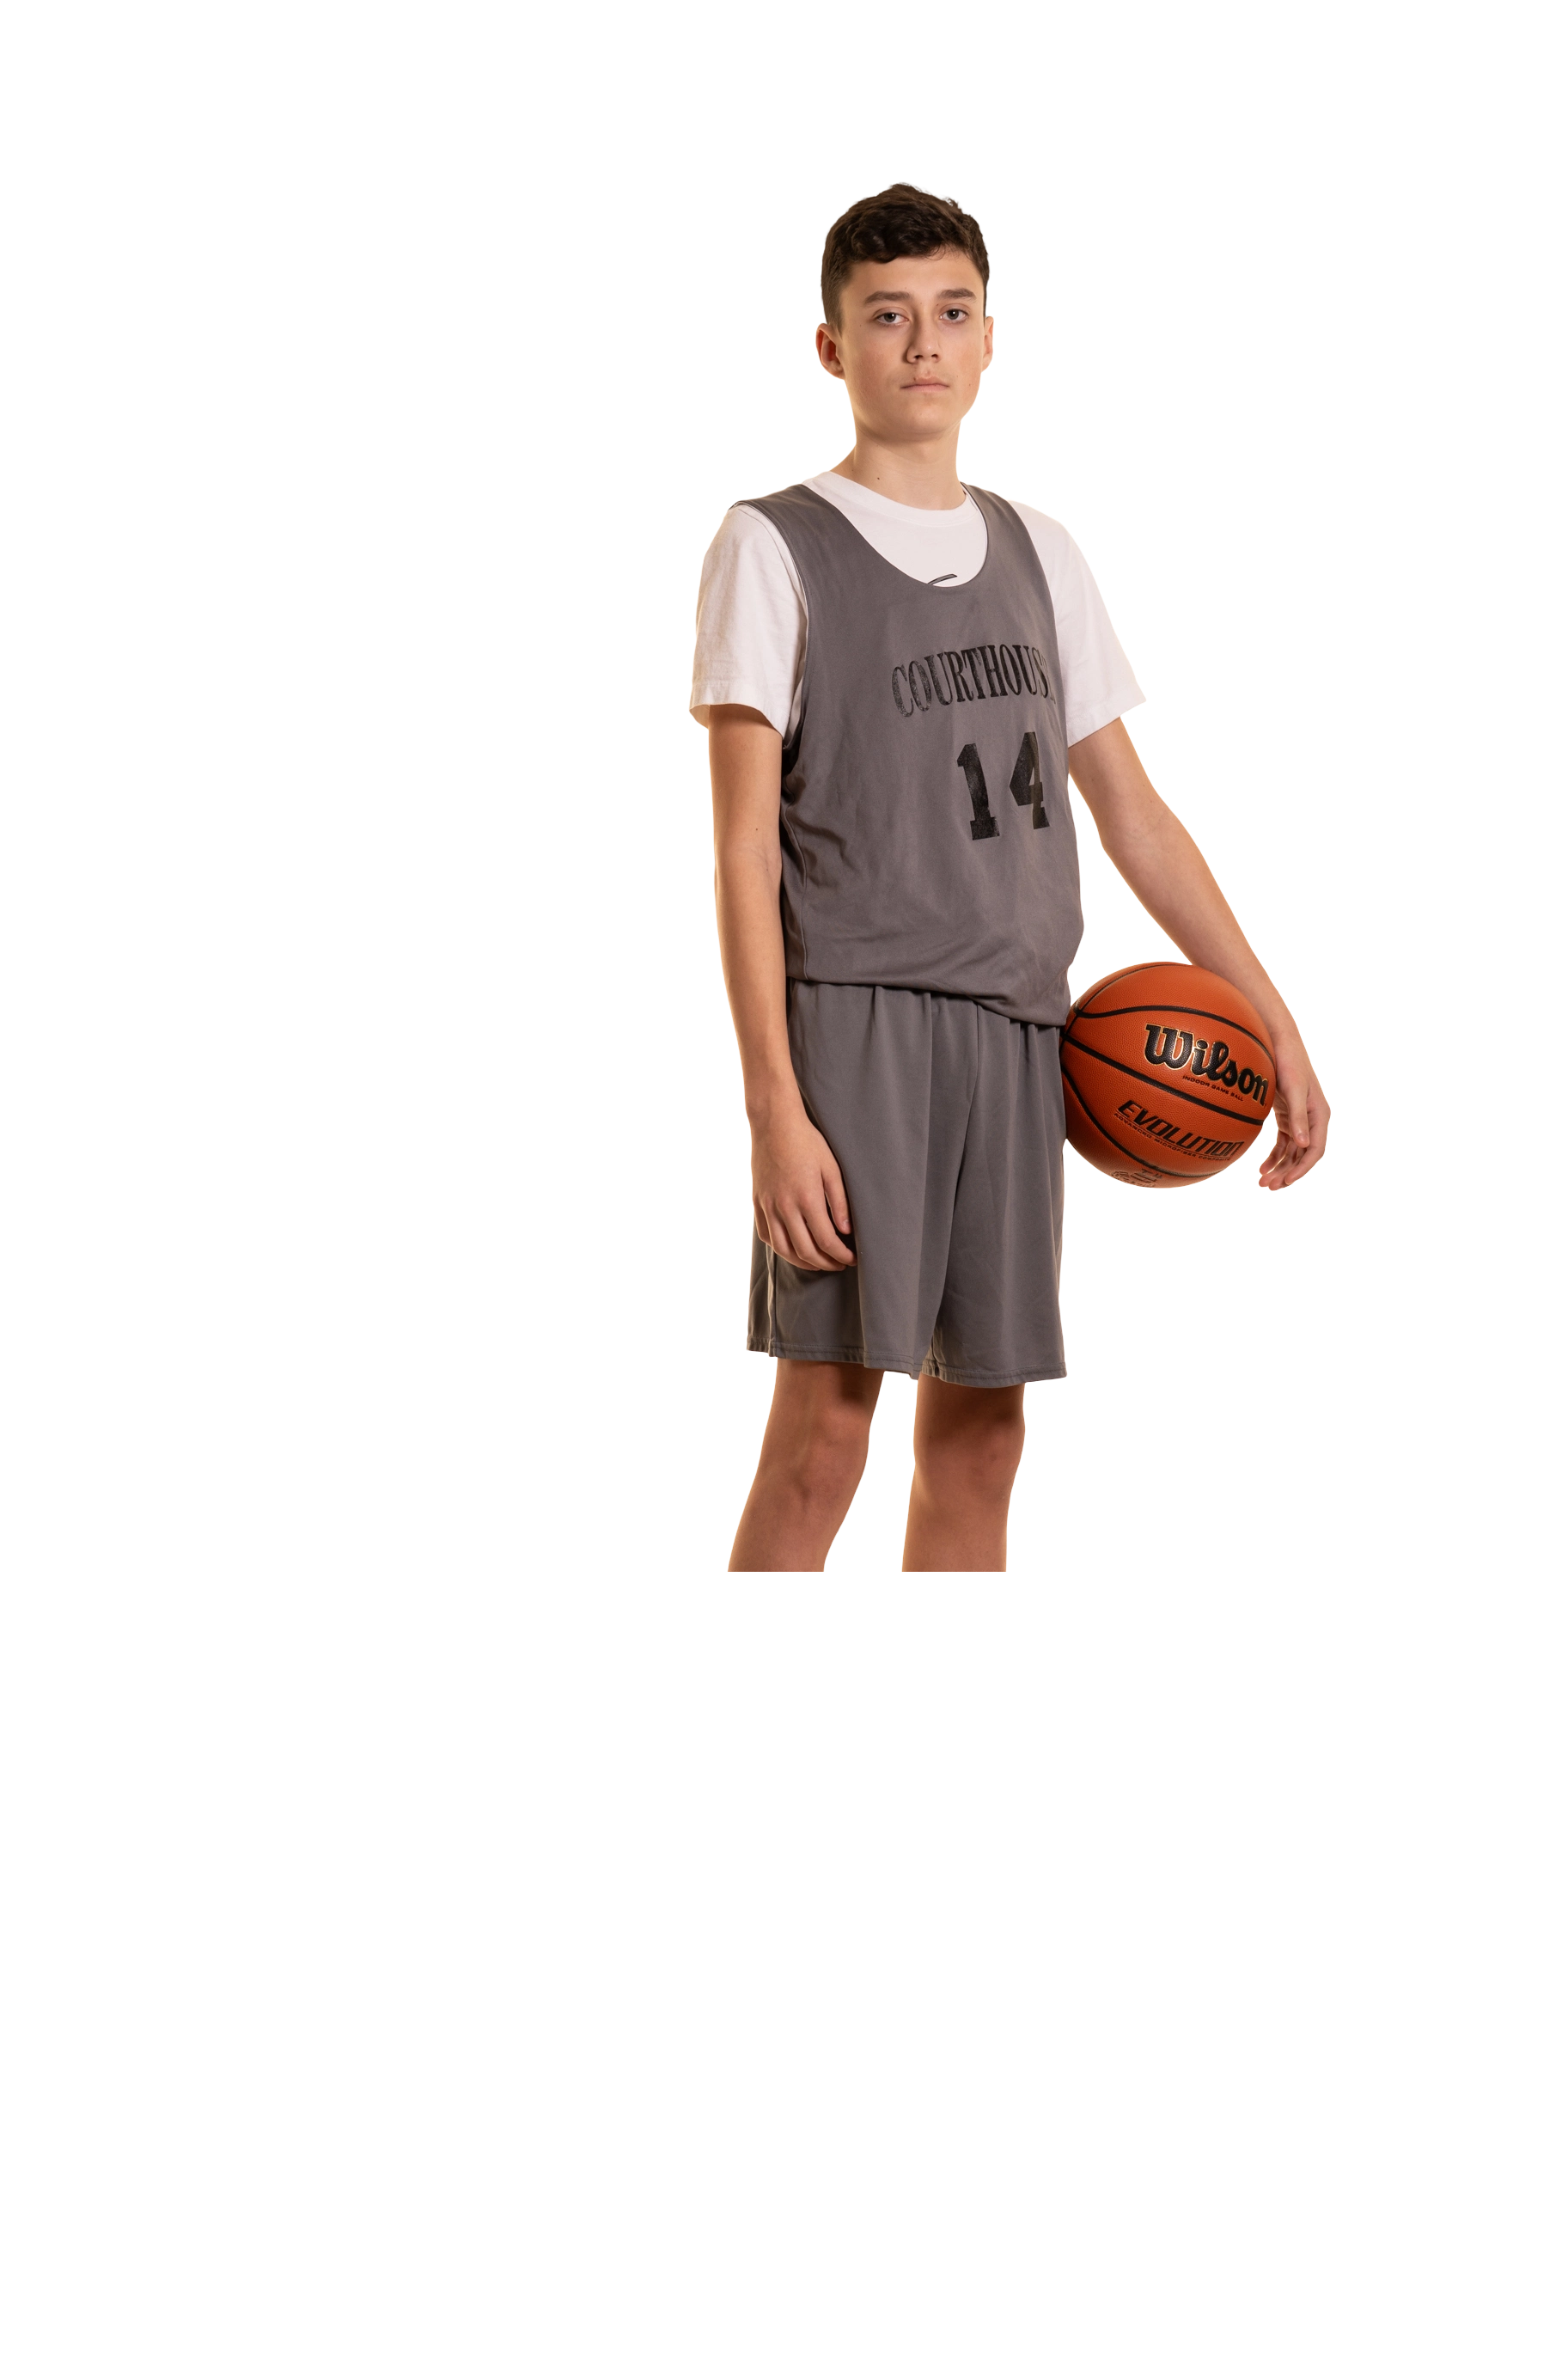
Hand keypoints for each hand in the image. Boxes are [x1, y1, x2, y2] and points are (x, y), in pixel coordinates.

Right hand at [751, 1101, 856, 1270]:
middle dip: (826, 1263)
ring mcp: (768, 1207)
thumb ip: (839, 1202)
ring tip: (819, 1263)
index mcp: (807, 1198)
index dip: (841, 1255)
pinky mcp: (758, 1203)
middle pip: (806, 1251)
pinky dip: (782, 1249)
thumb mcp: (831, 1168)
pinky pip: (767, 1236)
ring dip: (803, 1262)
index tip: (853, 1259)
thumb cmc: (807, 1142)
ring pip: (784, 1249)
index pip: (826, 1241)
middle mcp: (784, 1207)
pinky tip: (794, 1249)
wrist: (774, 1125)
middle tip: (840, 1264)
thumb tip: (846, 1231)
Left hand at [1258, 1029, 1329, 1189]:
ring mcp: (1300, 1118)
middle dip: (1288, 1173)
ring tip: (1263, 1182)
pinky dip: (1275, 1155)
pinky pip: (1284, 1142)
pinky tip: (1263, 1167)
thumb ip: (1298, 1116)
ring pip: (1293, 1151)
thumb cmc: (1288, 1063)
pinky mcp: (1287, 1115)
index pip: (1315, 1150)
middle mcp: (1313, 1119)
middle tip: (1269, 1187)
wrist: (1279, 1042)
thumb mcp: (1293, 1090)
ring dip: (1280, 1168)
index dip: (1302, 1169)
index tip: (1286, 1182)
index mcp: (1320, 1114)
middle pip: (1303, 1155)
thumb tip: (1304, 1144)